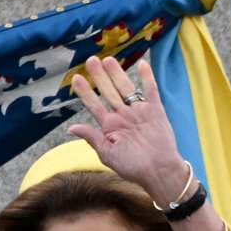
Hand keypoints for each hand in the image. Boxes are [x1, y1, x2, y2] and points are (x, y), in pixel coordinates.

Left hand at [69, 54, 190, 206]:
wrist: (158, 171)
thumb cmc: (132, 167)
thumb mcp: (107, 154)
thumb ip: (92, 138)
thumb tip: (71, 128)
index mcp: (110, 127)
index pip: (94, 106)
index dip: (85, 92)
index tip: (76, 79)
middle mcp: (123, 116)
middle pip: (109, 92)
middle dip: (100, 77)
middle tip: (91, 60)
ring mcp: (138, 112)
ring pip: (126, 88)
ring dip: (117, 73)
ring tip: (107, 60)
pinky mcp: (155, 110)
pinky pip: (151, 90)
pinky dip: (147, 77)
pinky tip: (142, 64)